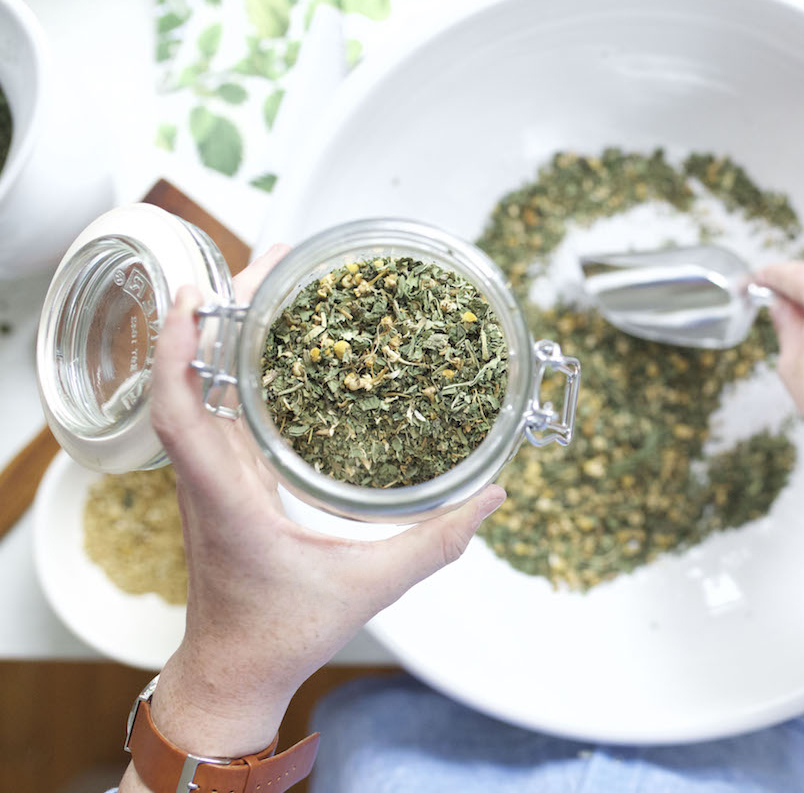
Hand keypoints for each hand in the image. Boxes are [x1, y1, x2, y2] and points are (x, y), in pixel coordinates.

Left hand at [142, 246, 505, 760]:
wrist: (235, 671)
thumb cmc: (284, 634)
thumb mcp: (371, 587)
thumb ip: (437, 542)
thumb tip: (494, 496)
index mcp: (229, 501)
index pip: (182, 415)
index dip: (181, 352)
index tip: (199, 297)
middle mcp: (208, 481)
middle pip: (190, 381)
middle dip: (219, 314)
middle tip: (270, 261)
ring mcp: (209, 481)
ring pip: (198, 392)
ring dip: (222, 336)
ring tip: (270, 286)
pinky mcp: (221, 484)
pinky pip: (214, 413)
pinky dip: (230, 369)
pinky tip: (272, 349)